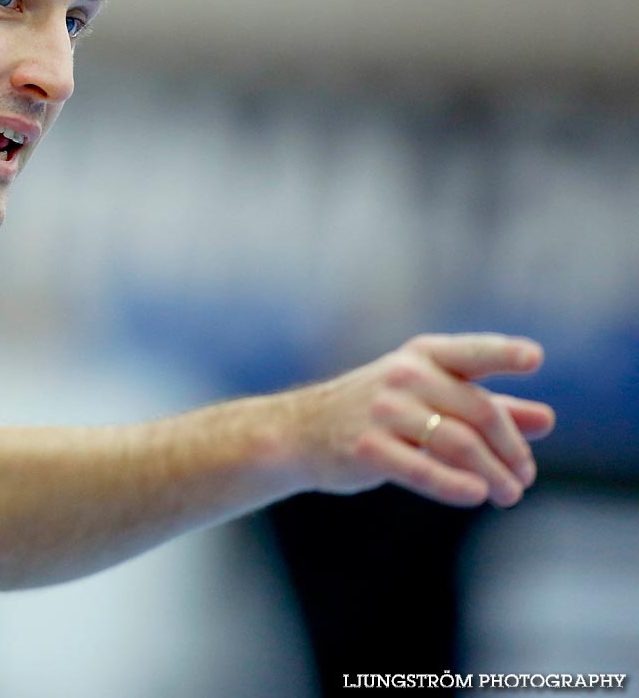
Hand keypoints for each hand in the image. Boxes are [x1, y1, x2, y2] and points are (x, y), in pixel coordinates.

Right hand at [290, 333, 554, 507]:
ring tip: (509, 495)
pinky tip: (475, 495)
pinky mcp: (367, 448)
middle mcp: (403, 376)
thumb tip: (546, 420)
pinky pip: (421, 468)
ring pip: (457, 442)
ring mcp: (383, 411)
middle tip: (524, 477)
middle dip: (510, 448)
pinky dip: (453, 484)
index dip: (503, 353)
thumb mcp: (429, 398)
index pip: (470, 353)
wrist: (300, 433)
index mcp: (421, 357)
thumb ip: (487, 405)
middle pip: (478, 410)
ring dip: (493, 473)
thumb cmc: (376, 413)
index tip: (534, 358)